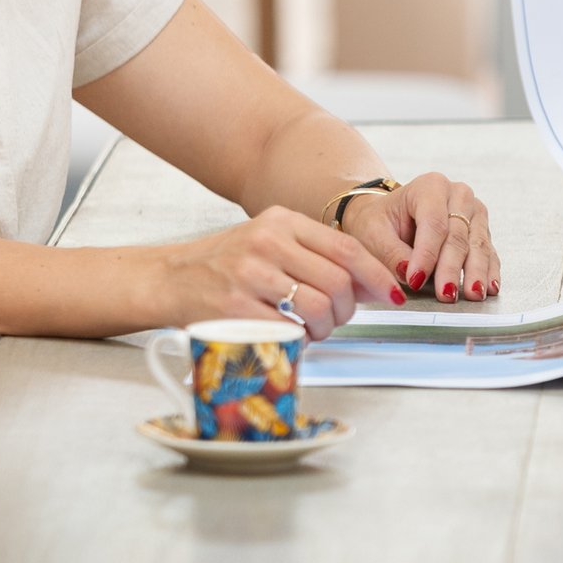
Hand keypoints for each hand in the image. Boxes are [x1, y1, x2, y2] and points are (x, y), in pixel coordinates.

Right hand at [155, 206, 395, 340]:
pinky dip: (299, 340)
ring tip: (313, 330)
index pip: (346, 248)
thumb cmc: (227, 263)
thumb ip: (314, 254)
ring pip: (316, 306)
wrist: (170, 277)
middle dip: (347, 309)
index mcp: (283, 222)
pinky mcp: (234, 306)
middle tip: (337, 319)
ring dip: (325, 328)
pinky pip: (286, 329)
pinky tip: (292, 337)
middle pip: (337, 281)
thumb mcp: (270, 240)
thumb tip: (370, 283)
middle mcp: (268, 242)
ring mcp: (250, 273)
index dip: (375, 275)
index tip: (392, 294)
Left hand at [341, 172, 499, 304]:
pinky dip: (489, 271)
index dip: (427, 254)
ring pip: (478, 244)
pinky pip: (488, 251)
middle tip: (445, 294)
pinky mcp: (481, 229)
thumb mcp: (373, 233)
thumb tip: (409, 271)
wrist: (390, 215)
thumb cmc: (381, 221)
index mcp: (430, 186)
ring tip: (472, 294)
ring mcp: (473, 211)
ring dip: (476, 272)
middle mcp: (457, 194)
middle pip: (458, 235)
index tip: (416, 280)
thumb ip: (391, 253)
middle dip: (451, 268)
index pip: (433, 223)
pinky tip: (490, 286)